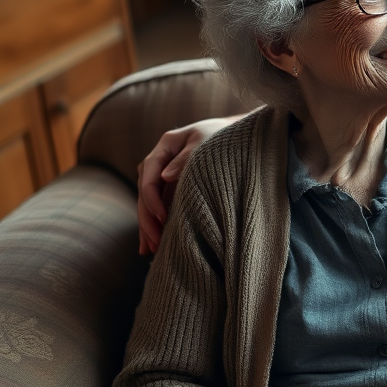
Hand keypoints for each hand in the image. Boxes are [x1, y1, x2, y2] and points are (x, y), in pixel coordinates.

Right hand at [137, 117, 240, 254]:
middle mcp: (162, 161)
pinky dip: (157, 224)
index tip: (163, 218)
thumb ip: (188, 158)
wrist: (241, 136)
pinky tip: (153, 244)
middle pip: (145, 192)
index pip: (149, 174)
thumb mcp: (208, 142)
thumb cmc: (225, 136)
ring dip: (149, 226)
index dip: (152, 198)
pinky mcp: (174, 187)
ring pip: (150, 202)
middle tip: (154, 243)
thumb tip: (165, 177)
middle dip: (148, 218)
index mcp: (166, 145)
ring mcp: (166, 174)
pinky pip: (161, 206)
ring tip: (150, 250)